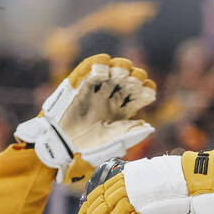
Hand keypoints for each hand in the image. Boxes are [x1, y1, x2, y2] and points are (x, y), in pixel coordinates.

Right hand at [15, 54, 156, 183]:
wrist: (64, 147)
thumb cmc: (89, 148)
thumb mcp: (115, 141)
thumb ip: (132, 134)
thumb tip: (150, 127)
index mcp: (124, 110)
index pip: (141, 94)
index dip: (146, 90)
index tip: (147, 95)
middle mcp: (112, 98)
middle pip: (130, 78)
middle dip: (135, 78)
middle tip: (134, 84)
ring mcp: (97, 90)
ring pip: (114, 70)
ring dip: (120, 68)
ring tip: (120, 76)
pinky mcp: (80, 85)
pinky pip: (90, 68)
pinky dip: (98, 64)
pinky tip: (104, 69)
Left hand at [78, 139, 213, 213]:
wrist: (195, 183)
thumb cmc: (179, 185)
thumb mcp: (151, 182)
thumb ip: (136, 192)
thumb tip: (125, 209)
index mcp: (127, 175)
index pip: (99, 191)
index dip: (89, 206)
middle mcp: (126, 182)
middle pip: (99, 204)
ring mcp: (132, 193)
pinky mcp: (140, 205)